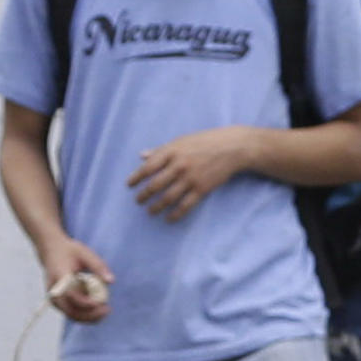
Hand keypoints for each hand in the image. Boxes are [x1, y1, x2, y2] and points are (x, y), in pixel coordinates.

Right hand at [39, 236, 115, 320]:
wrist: (51, 252)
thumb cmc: (70, 252)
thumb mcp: (85, 253)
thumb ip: (98, 266)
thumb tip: (111, 281)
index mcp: (59, 276)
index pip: (71, 294)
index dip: (85, 302)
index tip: (102, 302)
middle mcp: (54, 290)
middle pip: (70, 310)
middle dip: (90, 314)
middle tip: (107, 310)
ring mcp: (54, 298)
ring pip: (71, 315)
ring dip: (89, 317)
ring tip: (105, 311)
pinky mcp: (58, 302)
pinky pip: (72, 312)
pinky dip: (86, 314)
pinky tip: (99, 309)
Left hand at [126, 126, 260, 221]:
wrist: (232, 147)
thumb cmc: (204, 142)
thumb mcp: (181, 141)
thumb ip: (161, 150)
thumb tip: (142, 156)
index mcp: (172, 151)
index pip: (148, 167)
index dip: (136, 177)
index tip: (129, 185)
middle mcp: (179, 165)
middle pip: (155, 185)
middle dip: (144, 196)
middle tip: (138, 201)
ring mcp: (191, 178)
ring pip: (168, 198)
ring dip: (156, 207)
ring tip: (150, 212)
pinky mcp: (202, 188)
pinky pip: (185, 206)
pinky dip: (175, 214)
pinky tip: (169, 219)